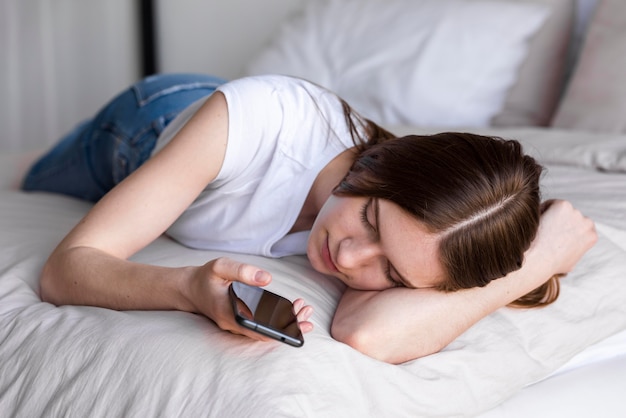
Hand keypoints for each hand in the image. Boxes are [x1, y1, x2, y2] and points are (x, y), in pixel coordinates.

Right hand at [184, 257, 313, 340]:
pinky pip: (261, 327)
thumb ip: (242, 270)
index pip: (258, 328)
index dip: (279, 327)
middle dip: (289, 326)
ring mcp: (237, 326)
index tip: (298, 319)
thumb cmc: (206, 277)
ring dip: (286, 324)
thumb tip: (266, 278)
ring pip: (264, 332)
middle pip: (265, 333)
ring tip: (305, 313)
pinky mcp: (240, 323)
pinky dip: (277, 322)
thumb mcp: (221, 267)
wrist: (190, 288)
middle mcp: (234, 325)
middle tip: (308, 314)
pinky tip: (293, 314)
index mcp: (229, 314)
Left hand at [528, 200, 596, 277]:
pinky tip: (538, 222)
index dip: (565, 229)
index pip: (579, 226)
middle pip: (571, 216)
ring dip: (551, 215)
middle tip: (544, 230)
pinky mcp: (563, 205)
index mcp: (591, 236)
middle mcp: (587, 223)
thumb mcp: (570, 262)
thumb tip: (569, 251)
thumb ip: (574, 252)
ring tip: (540, 229)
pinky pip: (550, 204)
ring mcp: (576, 212)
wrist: (539, 258)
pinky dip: (543, 209)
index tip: (553, 234)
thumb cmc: (550, 264)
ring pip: (560, 209)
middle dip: (559, 221)